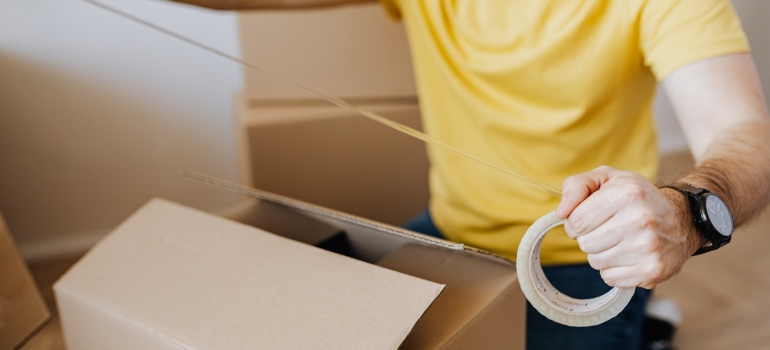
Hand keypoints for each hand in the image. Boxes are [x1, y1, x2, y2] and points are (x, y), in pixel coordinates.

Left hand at [555, 166, 702, 288]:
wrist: (682, 219)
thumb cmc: (636, 197)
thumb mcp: (606, 179)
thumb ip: (576, 187)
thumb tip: (561, 212)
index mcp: (627, 193)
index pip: (575, 221)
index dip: (576, 221)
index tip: (591, 217)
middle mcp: (641, 220)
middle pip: (584, 243)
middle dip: (590, 237)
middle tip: (609, 228)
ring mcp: (649, 248)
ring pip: (595, 262)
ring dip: (602, 253)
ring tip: (621, 240)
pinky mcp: (653, 271)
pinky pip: (610, 277)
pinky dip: (614, 269)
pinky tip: (630, 255)